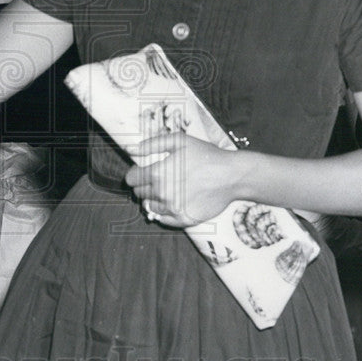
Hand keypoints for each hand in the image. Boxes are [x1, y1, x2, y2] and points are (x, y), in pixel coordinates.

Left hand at [125, 133, 241, 225]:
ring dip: (154, 199)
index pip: (131, 179)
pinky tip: (174, 202)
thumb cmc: (206, 155)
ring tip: (168, 190)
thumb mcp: (179, 141)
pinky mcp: (183, 219)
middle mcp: (162, 193)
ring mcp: (172, 209)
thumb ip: (151, 144)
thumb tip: (130, 149)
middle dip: (145, 186)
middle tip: (159, 179)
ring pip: (150, 207)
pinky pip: (163, 220)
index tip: (142, 171)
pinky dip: (164, 212)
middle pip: (140, 193)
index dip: (135, 174)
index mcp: (157, 173)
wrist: (231, 176)